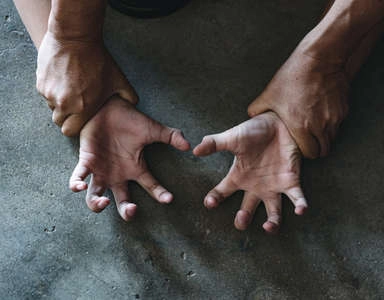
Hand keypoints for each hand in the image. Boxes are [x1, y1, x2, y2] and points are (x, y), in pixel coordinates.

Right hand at [36, 32, 137, 135]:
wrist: (75, 37)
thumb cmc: (99, 60)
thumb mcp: (119, 80)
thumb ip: (128, 96)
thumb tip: (133, 105)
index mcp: (83, 108)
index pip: (70, 131)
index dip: (74, 127)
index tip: (79, 118)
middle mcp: (64, 104)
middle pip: (59, 121)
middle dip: (66, 116)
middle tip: (75, 104)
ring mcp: (50, 93)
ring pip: (51, 106)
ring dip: (59, 101)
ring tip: (70, 88)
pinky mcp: (40, 82)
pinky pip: (45, 93)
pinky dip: (52, 89)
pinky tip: (62, 79)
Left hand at [69, 96, 189, 220]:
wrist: (108, 106)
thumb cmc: (130, 120)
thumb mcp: (153, 129)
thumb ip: (171, 136)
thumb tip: (189, 145)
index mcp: (135, 169)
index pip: (151, 187)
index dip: (160, 194)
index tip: (169, 199)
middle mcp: (118, 175)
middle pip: (122, 201)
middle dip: (127, 211)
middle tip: (132, 210)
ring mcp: (101, 171)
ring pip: (96, 197)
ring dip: (97, 205)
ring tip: (104, 202)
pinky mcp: (86, 162)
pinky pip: (78, 178)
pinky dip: (76, 185)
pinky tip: (80, 187)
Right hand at [193, 112, 306, 232]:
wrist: (278, 122)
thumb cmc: (253, 130)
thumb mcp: (232, 137)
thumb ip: (214, 143)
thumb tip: (195, 150)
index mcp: (239, 177)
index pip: (222, 193)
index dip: (214, 199)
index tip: (209, 203)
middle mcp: (255, 186)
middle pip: (247, 210)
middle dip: (243, 219)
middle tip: (240, 219)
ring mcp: (273, 186)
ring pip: (273, 212)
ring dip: (272, 223)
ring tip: (268, 227)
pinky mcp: (291, 181)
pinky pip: (297, 198)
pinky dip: (300, 205)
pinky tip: (300, 210)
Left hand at [247, 48, 348, 158]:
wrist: (319, 60)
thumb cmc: (292, 78)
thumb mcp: (269, 94)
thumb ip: (257, 109)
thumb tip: (251, 116)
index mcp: (301, 127)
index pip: (309, 154)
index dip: (304, 151)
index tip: (300, 144)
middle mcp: (320, 126)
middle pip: (323, 150)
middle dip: (316, 148)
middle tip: (309, 140)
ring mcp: (334, 119)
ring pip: (332, 138)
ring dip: (324, 137)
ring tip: (314, 127)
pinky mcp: (343, 110)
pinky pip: (338, 124)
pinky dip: (332, 124)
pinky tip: (322, 113)